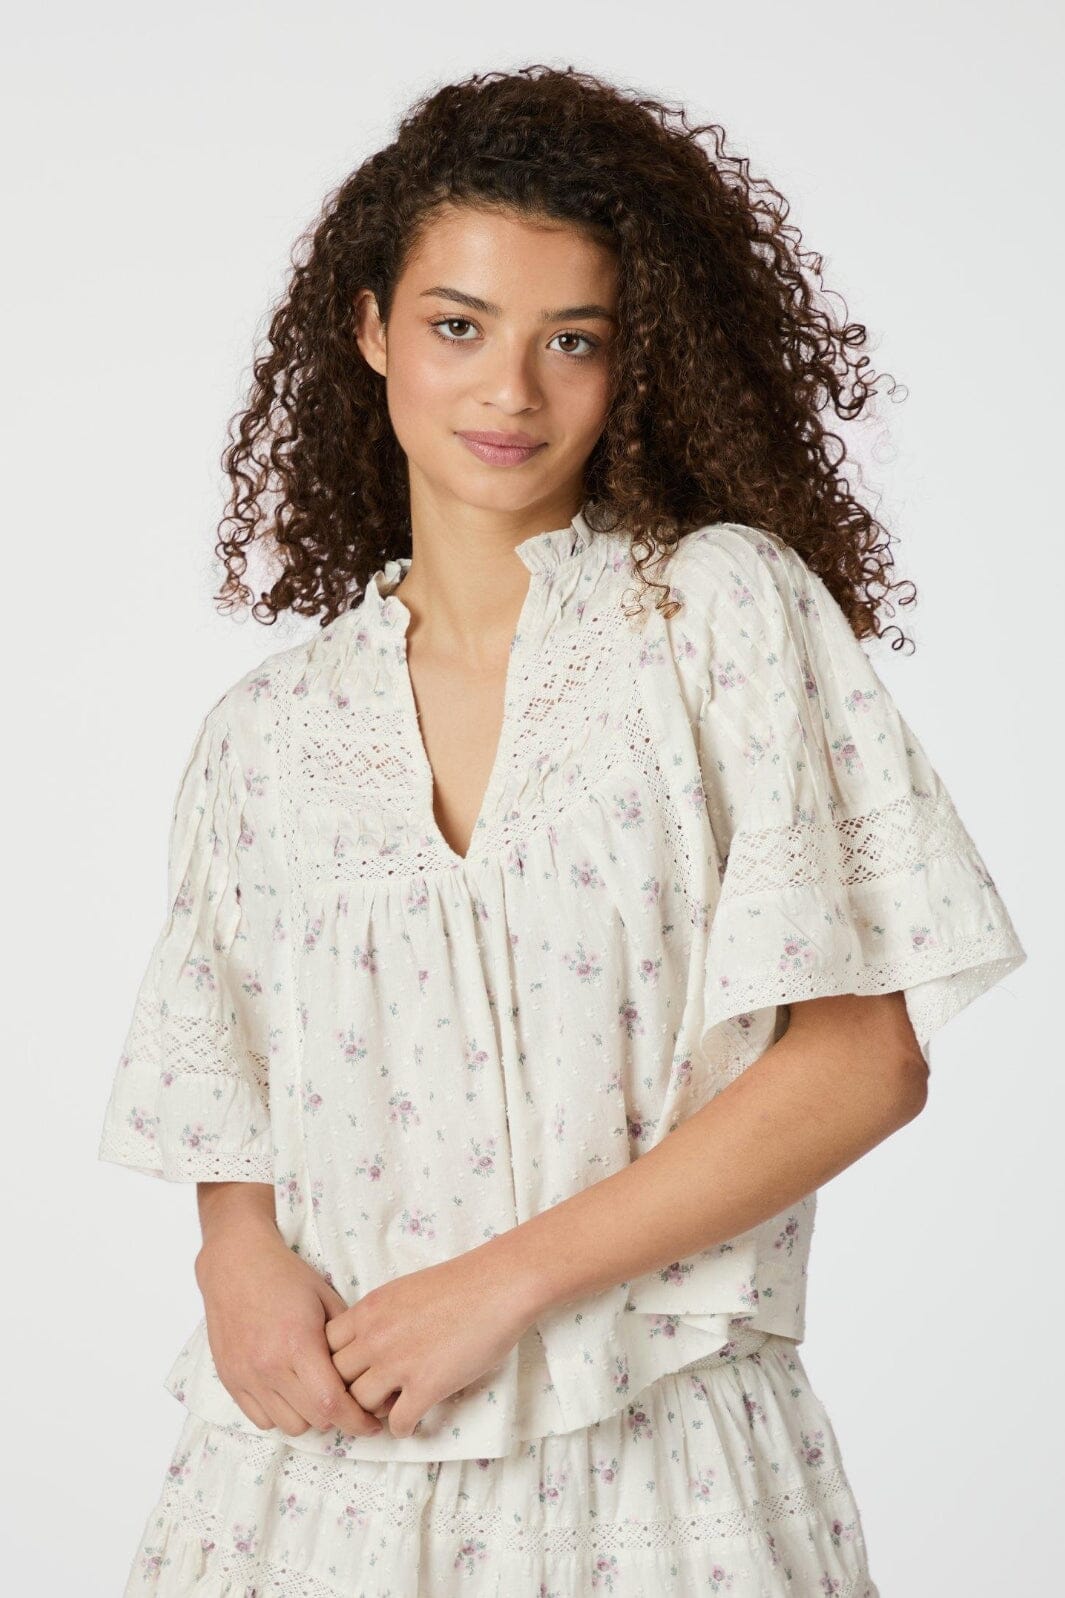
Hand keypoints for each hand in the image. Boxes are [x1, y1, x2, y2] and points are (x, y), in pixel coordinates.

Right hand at [194, 1220, 384, 1440]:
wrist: (235, 1263)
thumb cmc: (285, 1275)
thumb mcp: (326, 1297)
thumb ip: (346, 1338)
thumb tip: (369, 1371)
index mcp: (298, 1344)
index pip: (332, 1403)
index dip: (357, 1420)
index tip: (372, 1424)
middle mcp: (269, 1367)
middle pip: (314, 1420)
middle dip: (338, 1416)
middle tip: (348, 1402)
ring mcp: (247, 1377)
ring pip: (288, 1426)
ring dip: (308, 1416)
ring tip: (316, 1393)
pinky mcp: (230, 1380)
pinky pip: (261, 1420)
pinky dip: (280, 1414)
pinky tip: (290, 1392)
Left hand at [324, 1245, 538, 1439]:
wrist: (497, 1286)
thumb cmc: (459, 1283)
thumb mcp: (403, 1290)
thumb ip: (379, 1317)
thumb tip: (369, 1346)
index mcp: (369, 1310)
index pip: (325, 1346)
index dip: (335, 1362)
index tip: (351, 1370)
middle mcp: (375, 1337)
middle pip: (337, 1378)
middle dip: (349, 1390)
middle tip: (367, 1396)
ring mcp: (399, 1363)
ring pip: (361, 1404)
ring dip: (373, 1411)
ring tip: (389, 1409)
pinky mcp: (426, 1386)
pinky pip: (397, 1423)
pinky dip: (402, 1427)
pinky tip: (412, 1420)